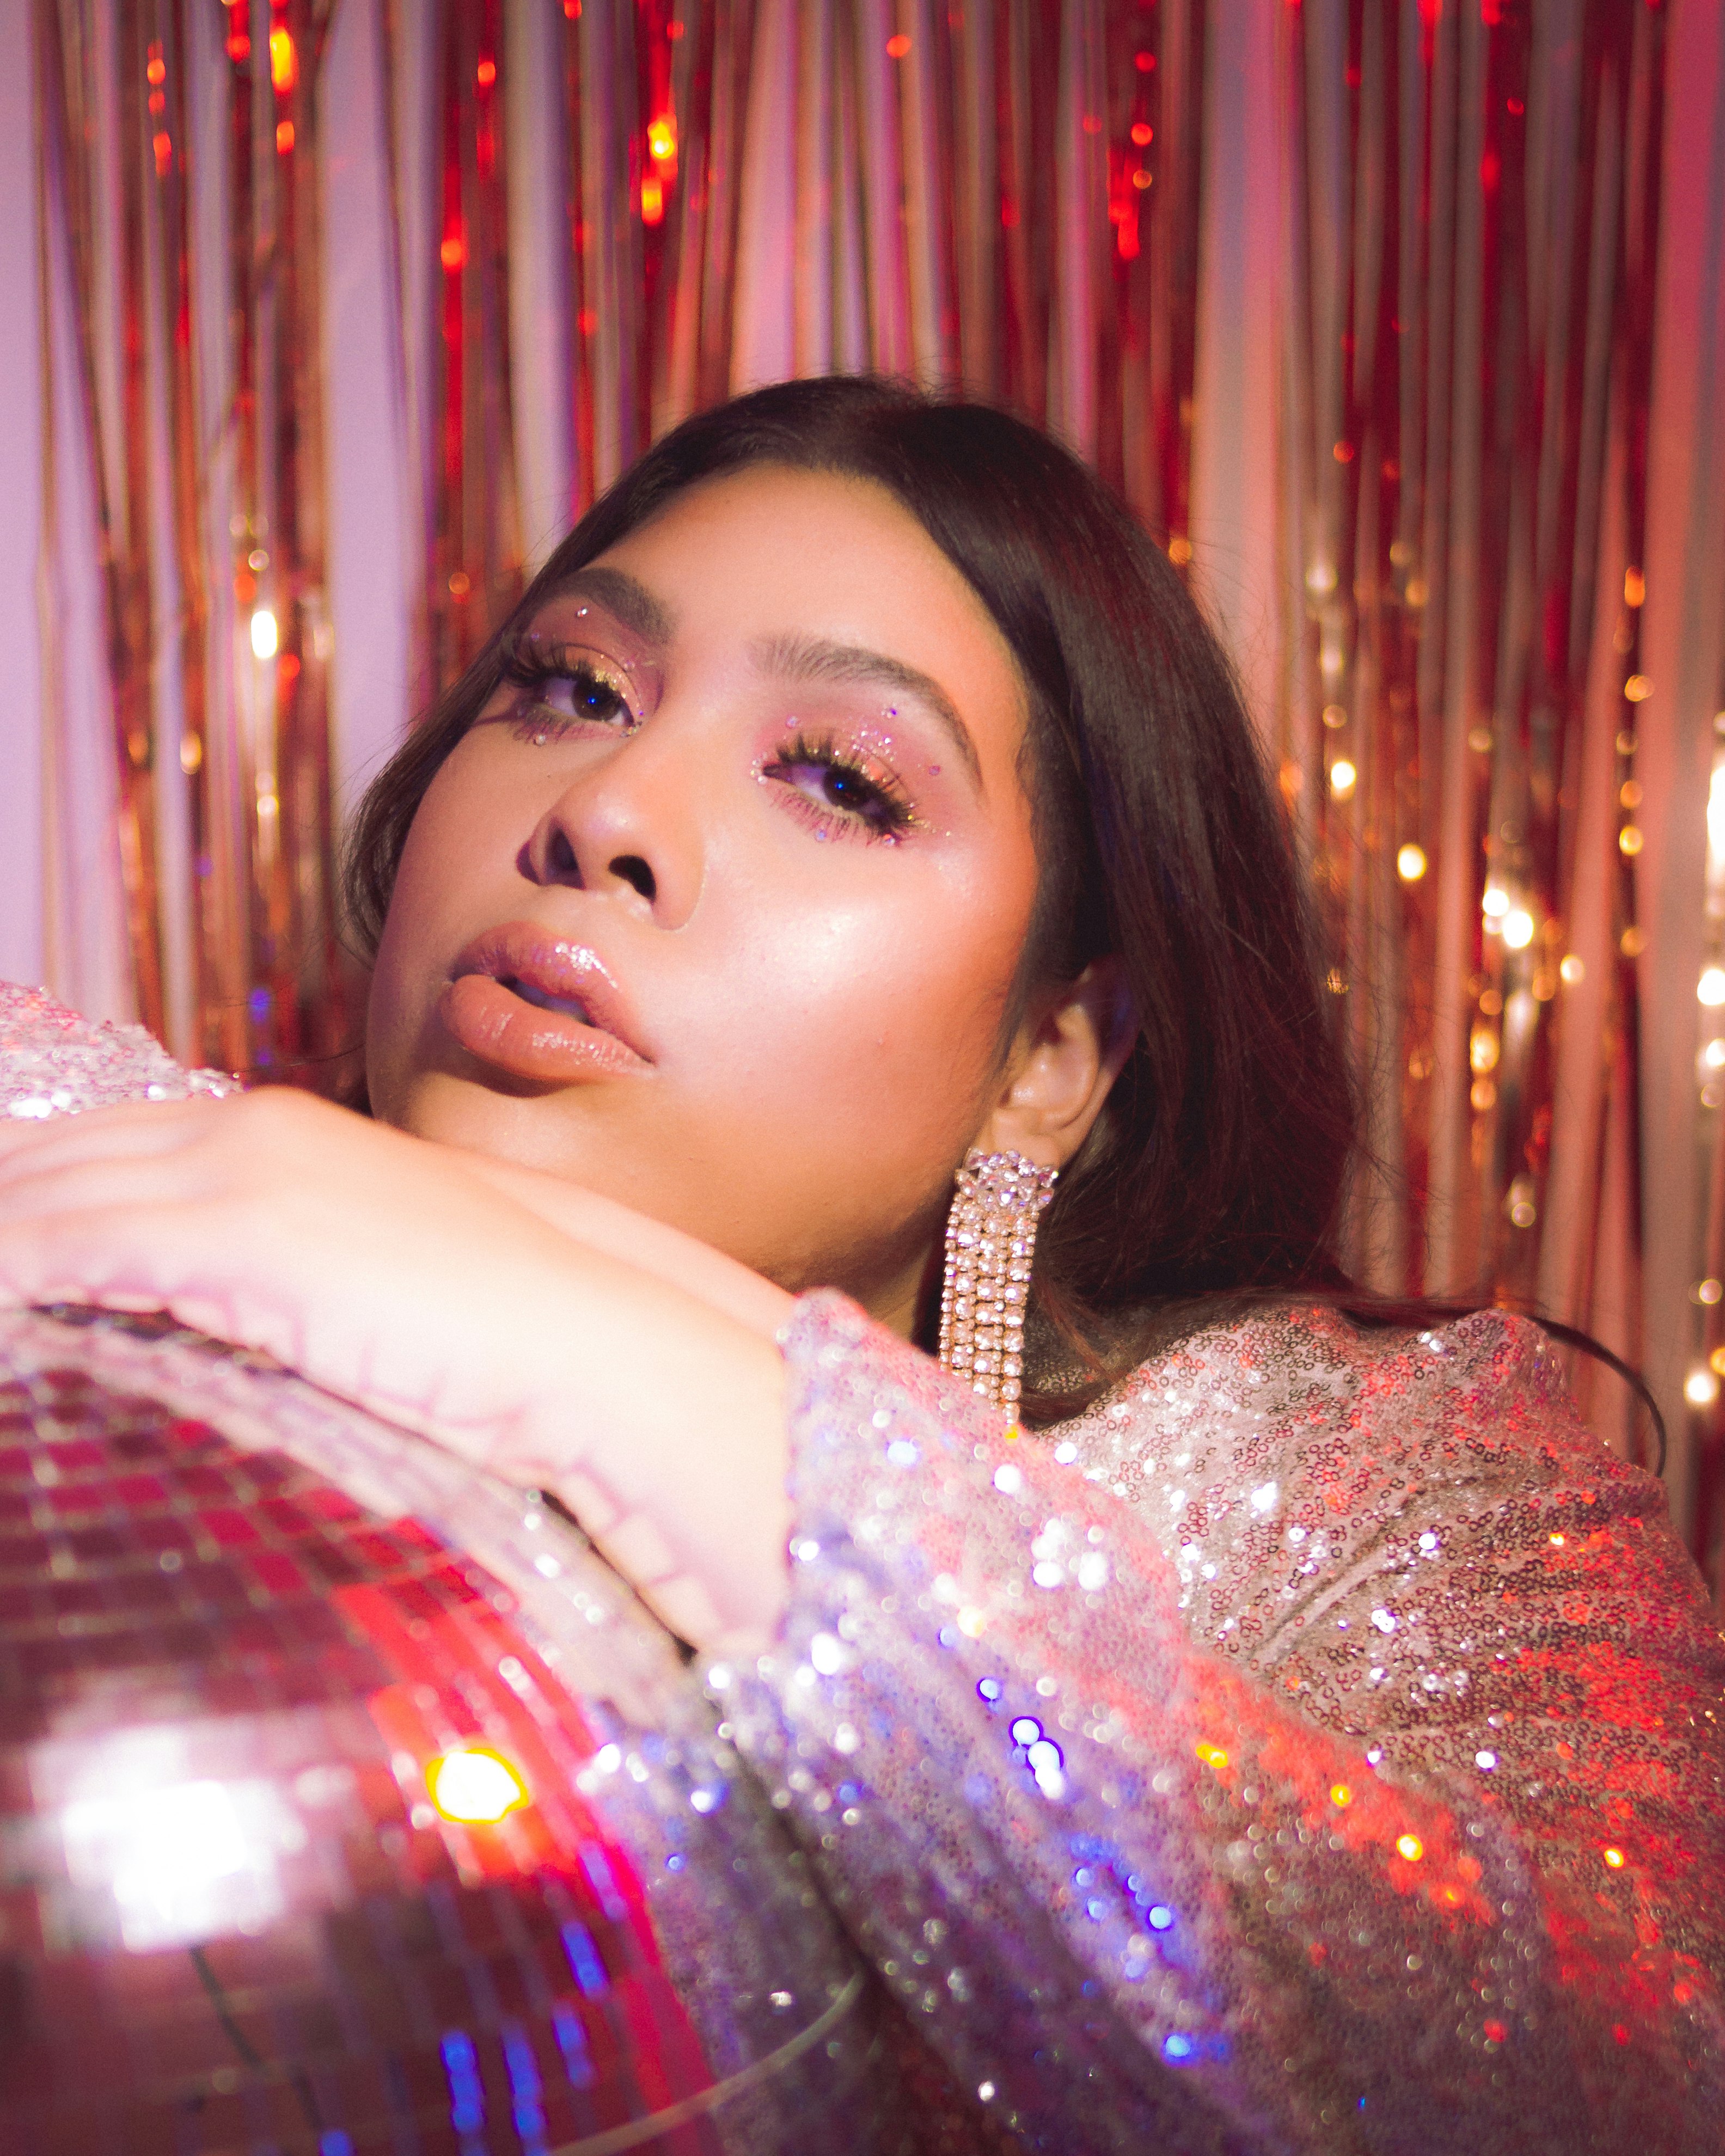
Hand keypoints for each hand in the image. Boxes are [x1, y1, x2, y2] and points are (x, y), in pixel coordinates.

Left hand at [0, 1091, 792, 1649]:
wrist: (588, 1325)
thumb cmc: (504, 1321)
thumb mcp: (380, 1273)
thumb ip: (298, 1272)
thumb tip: (257, 1318)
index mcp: (275, 1135)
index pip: (98, 1145)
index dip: (23, 1187)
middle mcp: (241, 1134)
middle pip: (49, 1158)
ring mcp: (234, 1178)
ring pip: (37, 1200)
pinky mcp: (231, 1237)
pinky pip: (60, 1249)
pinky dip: (8, 1275)